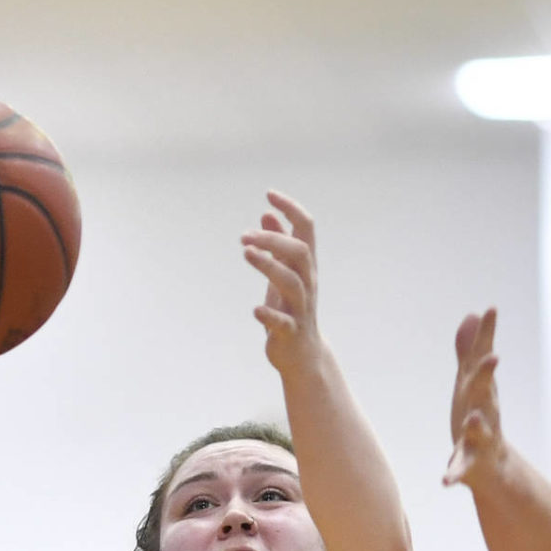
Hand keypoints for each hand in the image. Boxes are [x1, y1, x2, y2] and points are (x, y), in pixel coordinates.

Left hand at [242, 190, 327, 373]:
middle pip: (299, 252)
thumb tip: (267, 214)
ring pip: (292, 282)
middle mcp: (307, 283)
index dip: (291, 208)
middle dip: (273, 239)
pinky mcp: (290, 332)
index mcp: (305, 266)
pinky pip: (283, 322)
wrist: (303, 356)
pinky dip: (269, 314)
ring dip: (269, 265)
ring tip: (246, 253)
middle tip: (244, 236)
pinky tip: (255, 310)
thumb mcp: (284, 274)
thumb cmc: (291, 310)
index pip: (306, 228)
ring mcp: (300, 308)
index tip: (269, 194)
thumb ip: (278, 245)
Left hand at [444, 308, 502, 487]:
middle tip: (493, 357)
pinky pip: (461, 470)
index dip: (486, 335)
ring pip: (480, 431)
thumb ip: (470, 351)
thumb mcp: (472, 384)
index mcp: (480, 392)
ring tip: (472, 417)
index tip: (491, 308)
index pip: (482, 360)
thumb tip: (472, 314)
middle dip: (486, 376)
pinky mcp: (471, 466)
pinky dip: (454, 475)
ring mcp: (480, 440)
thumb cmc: (479, 420)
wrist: (493, 469)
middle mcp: (485, 412)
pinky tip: (445, 482)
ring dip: (477, 424)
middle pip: (485, 392)